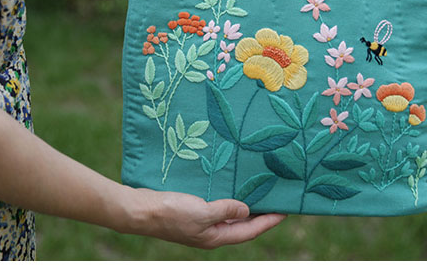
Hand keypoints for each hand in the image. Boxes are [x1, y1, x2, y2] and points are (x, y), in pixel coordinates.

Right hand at [123, 188, 286, 248]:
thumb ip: (226, 210)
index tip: (285, 211)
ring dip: (244, 206)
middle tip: (275, 200)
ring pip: (230, 216)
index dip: (268, 221)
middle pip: (242, 225)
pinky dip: (228, 200)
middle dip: (260, 215)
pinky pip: (217, 207)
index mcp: (215, 237)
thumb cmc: (171, 212)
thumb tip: (247, 209)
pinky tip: (230, 189)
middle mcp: (211, 233)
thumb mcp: (202, 212)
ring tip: (258, 193)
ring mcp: (201, 223)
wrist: (141, 211)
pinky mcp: (192, 212)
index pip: (249, 231)